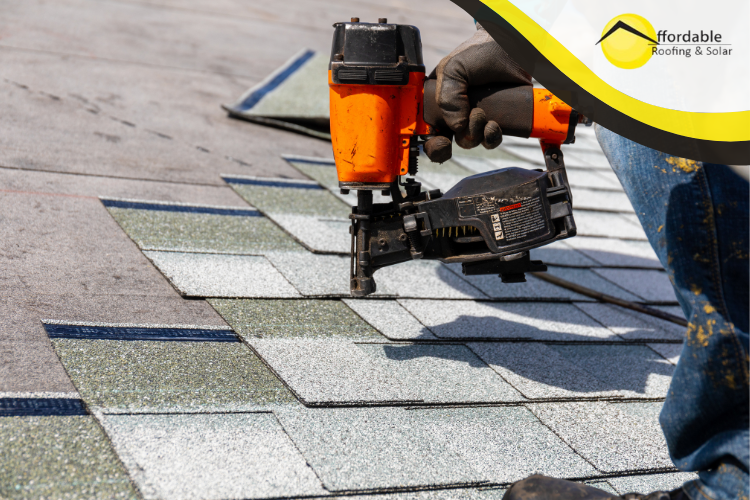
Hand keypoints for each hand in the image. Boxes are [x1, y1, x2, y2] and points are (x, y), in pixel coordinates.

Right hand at [424, 23, 530, 162]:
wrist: (511, 46)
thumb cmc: (478, 52)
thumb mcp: (452, 68)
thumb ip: (446, 97)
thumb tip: (458, 126)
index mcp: (439, 102)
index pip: (428, 131)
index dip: (432, 142)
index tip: (442, 141)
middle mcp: (456, 113)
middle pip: (450, 141)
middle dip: (458, 137)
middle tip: (465, 124)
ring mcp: (476, 118)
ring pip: (471, 141)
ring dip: (475, 133)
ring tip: (481, 113)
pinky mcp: (497, 120)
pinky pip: (491, 140)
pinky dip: (491, 137)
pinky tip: (493, 124)